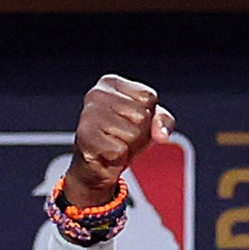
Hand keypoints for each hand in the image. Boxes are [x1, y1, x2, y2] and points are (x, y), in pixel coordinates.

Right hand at [64, 75, 175, 207]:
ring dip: (129, 147)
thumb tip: (162, 135)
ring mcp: (89, 114)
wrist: (95, 166)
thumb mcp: (148, 124)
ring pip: (132, 134)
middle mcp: (97, 94)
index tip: (130, 122)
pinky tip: (107, 154)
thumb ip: (163, 121)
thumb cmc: (120, 138)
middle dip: (139, 133)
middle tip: (122, 137)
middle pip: (141, 115)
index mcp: (111, 83)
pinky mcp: (86, 137)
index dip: (148, 115)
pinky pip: (120, 150)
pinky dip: (118, 158)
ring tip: (115, 144)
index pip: (149, 97)